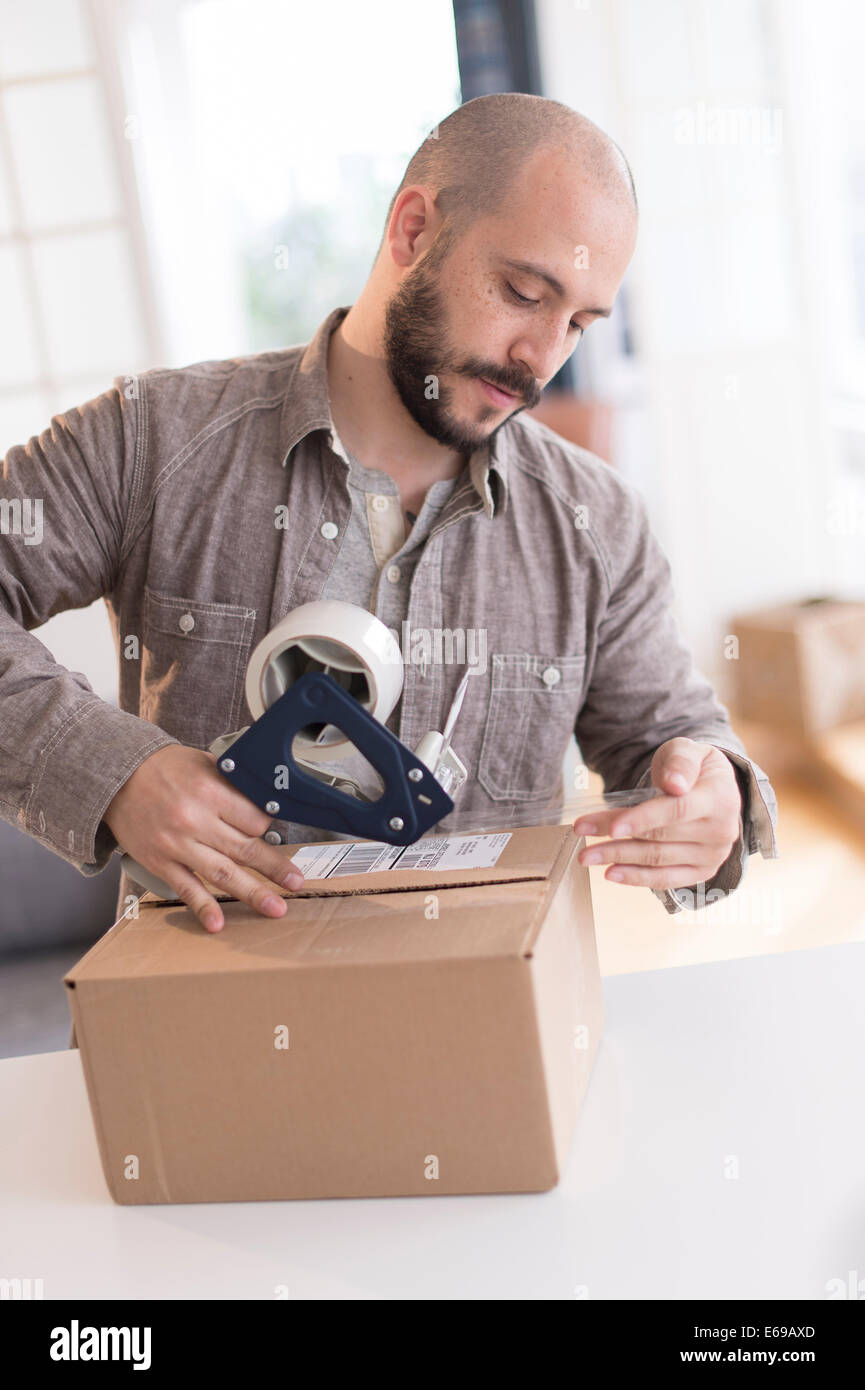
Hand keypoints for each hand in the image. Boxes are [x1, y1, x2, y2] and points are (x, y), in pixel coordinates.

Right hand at [104, 744, 304, 932]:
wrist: (115, 777)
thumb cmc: (163, 768)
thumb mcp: (204, 763)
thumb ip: (232, 786)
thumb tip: (264, 805)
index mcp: (210, 791)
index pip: (254, 818)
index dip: (268, 826)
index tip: (273, 831)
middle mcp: (195, 820)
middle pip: (245, 849)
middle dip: (275, 868)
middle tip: (297, 883)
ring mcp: (177, 844)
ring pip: (223, 873)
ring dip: (253, 893)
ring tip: (275, 908)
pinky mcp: (160, 862)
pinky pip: (186, 888)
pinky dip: (204, 907)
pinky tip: (218, 924)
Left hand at [572, 738, 741, 891]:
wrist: (713, 790)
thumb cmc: (692, 768)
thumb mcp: (687, 750)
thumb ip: (680, 762)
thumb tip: (675, 784)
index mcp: (720, 798)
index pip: (677, 811)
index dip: (643, 819)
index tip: (612, 828)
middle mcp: (721, 832)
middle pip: (660, 838)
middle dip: (616, 838)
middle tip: (581, 833)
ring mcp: (712, 856)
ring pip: (658, 860)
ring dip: (619, 858)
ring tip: (587, 855)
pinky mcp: (702, 872)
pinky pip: (667, 880)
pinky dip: (637, 878)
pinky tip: (611, 873)